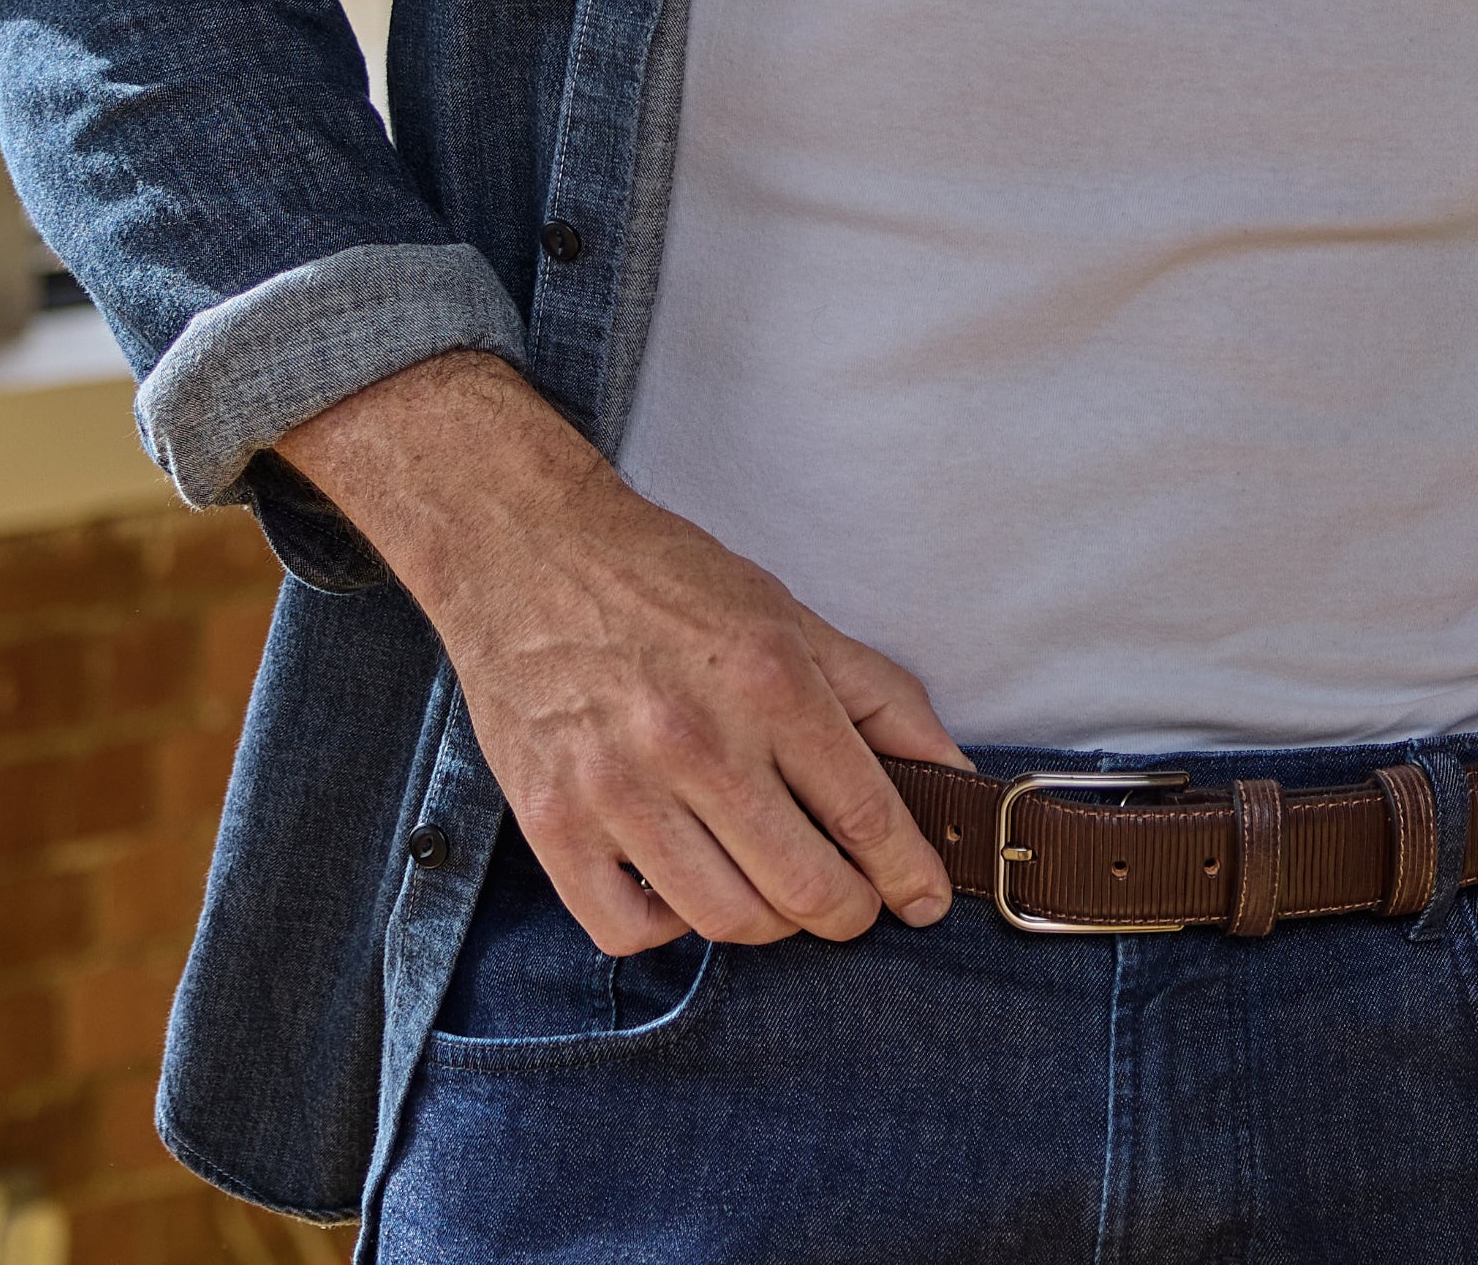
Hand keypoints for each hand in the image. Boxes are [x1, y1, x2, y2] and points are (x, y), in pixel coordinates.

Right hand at [274, 351, 970, 954]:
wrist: (523, 546)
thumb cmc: (663, 580)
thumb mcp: (789, 615)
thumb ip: (879, 697)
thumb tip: (954, 773)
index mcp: (768, 681)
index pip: (868, 817)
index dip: (909, 875)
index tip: (923, 898)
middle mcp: (694, 739)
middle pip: (804, 889)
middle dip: (848, 912)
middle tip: (849, 899)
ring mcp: (615, 787)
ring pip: (725, 920)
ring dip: (767, 922)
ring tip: (769, 885)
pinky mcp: (549, 821)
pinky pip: (628, 931)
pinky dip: (668, 926)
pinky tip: (680, 881)